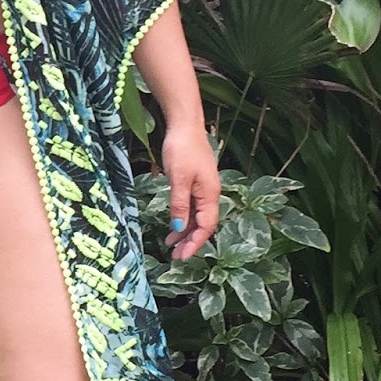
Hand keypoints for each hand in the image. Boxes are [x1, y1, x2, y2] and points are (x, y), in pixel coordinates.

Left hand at [161, 123, 219, 260]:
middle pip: (203, 224)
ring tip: (170, 244)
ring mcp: (202, 187)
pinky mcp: (194, 182)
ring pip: (196, 216)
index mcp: (210, 194)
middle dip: (190, 241)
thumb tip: (178, 228)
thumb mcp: (178, 179)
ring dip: (184, 231)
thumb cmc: (182, 149)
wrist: (184, 124)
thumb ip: (179, 205)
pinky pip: (190, 206)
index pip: (206, 226)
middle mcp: (209, 193)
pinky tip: (172, 224)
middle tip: (175, 256)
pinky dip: (182, 217)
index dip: (196, 242)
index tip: (183, 256)